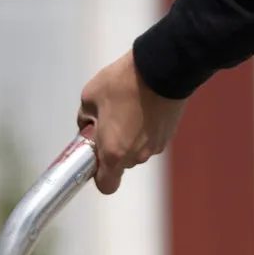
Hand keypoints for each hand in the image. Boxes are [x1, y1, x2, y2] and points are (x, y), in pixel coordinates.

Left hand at [76, 52, 186, 194]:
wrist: (162, 68)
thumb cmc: (122, 83)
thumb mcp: (89, 96)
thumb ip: (85, 119)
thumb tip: (88, 127)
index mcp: (113, 153)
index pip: (106, 185)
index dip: (99, 175)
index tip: (94, 156)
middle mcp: (136, 156)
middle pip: (121, 165)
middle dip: (113, 149)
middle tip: (107, 123)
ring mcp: (155, 147)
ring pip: (136, 151)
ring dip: (130, 138)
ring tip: (127, 109)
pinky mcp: (168, 135)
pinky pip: (150, 139)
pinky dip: (145, 129)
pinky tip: (142, 107)